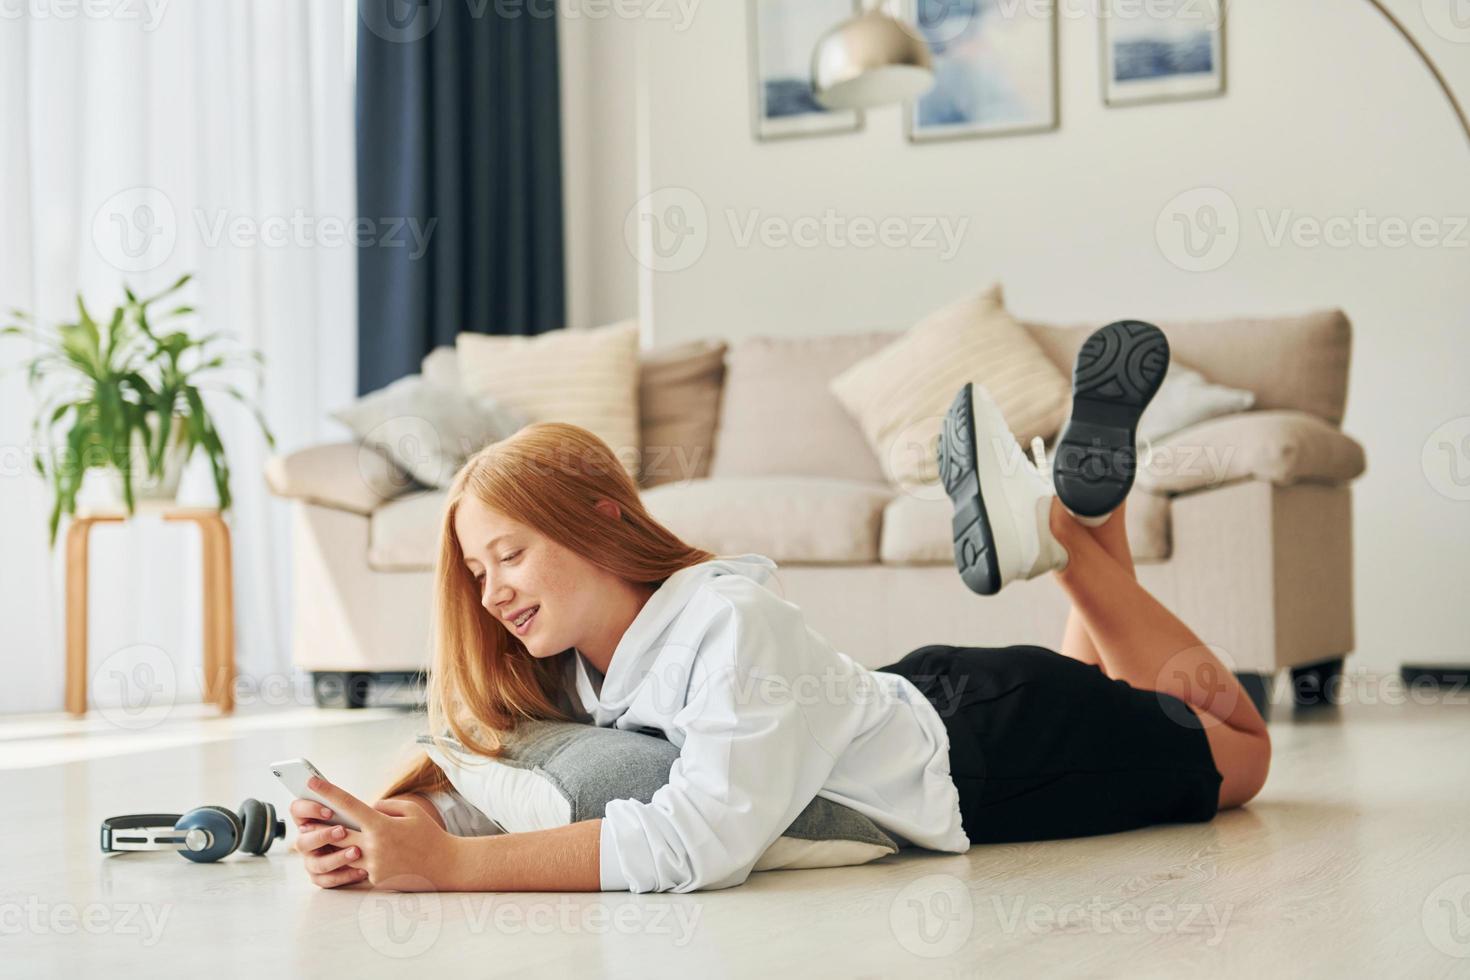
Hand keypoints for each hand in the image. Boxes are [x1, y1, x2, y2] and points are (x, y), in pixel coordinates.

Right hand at [289, 796, 368, 889]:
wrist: (370, 850)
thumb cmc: (358, 825)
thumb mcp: (354, 813)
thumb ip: (352, 806)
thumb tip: (372, 803)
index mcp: (308, 820)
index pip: (296, 810)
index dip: (309, 809)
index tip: (329, 811)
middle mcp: (305, 841)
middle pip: (303, 841)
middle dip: (323, 836)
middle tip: (342, 831)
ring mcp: (311, 861)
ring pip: (317, 863)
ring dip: (337, 858)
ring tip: (356, 852)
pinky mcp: (321, 878)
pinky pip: (329, 880)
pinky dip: (345, 876)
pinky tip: (361, 870)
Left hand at [302, 776, 460, 891]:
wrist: (446, 866)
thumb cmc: (429, 835)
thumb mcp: (412, 811)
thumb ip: (386, 806)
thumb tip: (367, 808)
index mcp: (381, 825)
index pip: (349, 805)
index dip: (329, 792)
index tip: (312, 782)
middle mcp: (373, 846)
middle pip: (337, 833)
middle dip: (323, 825)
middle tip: (310, 818)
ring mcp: (373, 866)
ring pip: (346, 853)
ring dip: (342, 845)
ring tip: (340, 837)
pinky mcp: (376, 880)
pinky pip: (362, 867)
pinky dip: (366, 860)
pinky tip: (381, 858)